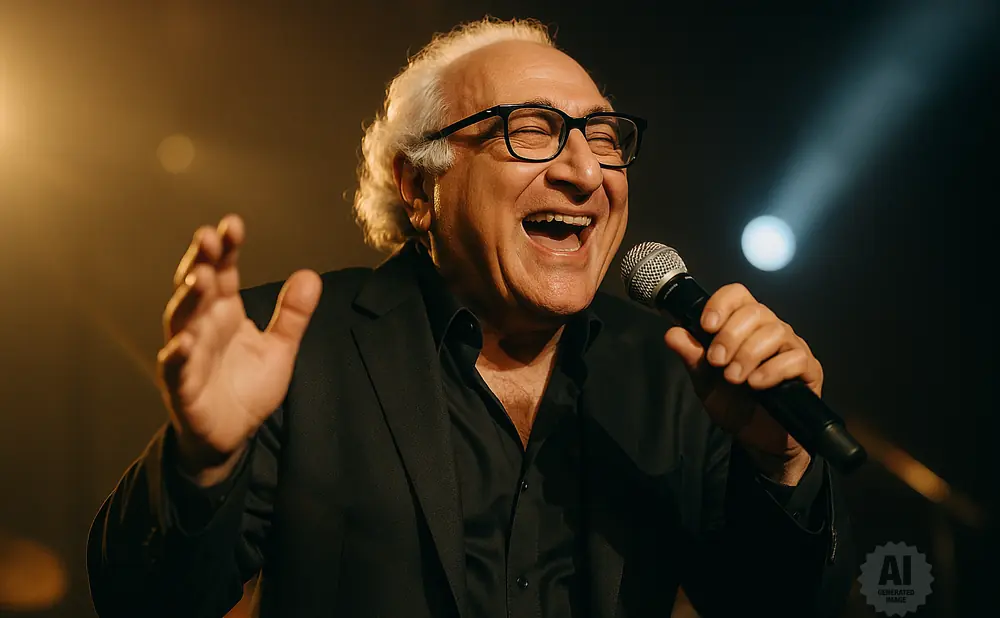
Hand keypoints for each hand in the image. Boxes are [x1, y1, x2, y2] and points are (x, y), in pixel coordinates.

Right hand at [158, 214, 321, 484]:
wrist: (232, 436)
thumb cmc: (247, 387)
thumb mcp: (279, 348)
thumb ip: (292, 314)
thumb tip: (311, 275)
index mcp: (224, 312)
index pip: (224, 272)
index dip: (226, 249)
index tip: (233, 224)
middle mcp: (202, 327)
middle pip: (197, 287)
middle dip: (201, 261)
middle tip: (208, 237)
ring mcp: (189, 355)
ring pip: (182, 321)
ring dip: (189, 299)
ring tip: (201, 279)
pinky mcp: (182, 388)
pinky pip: (176, 368)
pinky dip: (179, 353)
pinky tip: (186, 341)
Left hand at [664, 283, 822, 483]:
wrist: (758, 439)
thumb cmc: (734, 404)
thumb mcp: (705, 382)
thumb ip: (692, 357)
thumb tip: (672, 334)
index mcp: (743, 326)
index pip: (737, 295)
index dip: (721, 304)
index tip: (706, 326)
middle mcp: (769, 329)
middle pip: (756, 311)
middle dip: (731, 336)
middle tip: (717, 362)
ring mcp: (791, 347)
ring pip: (775, 332)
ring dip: (748, 354)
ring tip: (734, 378)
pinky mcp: (809, 369)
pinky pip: (795, 358)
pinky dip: (772, 370)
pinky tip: (756, 384)